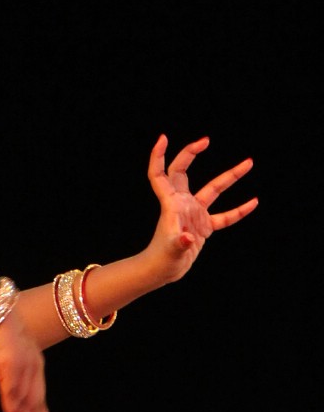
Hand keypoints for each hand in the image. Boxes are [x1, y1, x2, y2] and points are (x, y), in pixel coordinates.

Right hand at [0, 311, 60, 411]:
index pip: (40, 402)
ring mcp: (21, 366)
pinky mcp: (8, 363)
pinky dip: (14, 410)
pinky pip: (11, 391)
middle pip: (37, 407)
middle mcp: (32, 369)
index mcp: (34, 368)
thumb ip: (11, 369)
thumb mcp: (10, 352)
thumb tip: (10, 383)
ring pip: (25, 403)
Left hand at [145, 135, 256, 284]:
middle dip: (191, 154)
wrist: (164, 272)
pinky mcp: (203, 226)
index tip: (164, 138)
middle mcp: (182, 203)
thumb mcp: (171, 252)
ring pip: (213, 189)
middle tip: (206, 140)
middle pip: (183, 172)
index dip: (159, 156)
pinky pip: (224, 216)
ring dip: (231, 177)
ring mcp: (194, 213)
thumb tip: (187, 238)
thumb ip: (179, 244)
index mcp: (170, 204)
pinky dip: (238, 211)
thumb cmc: (162, 260)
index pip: (160, 174)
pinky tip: (253, 202)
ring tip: (249, 162)